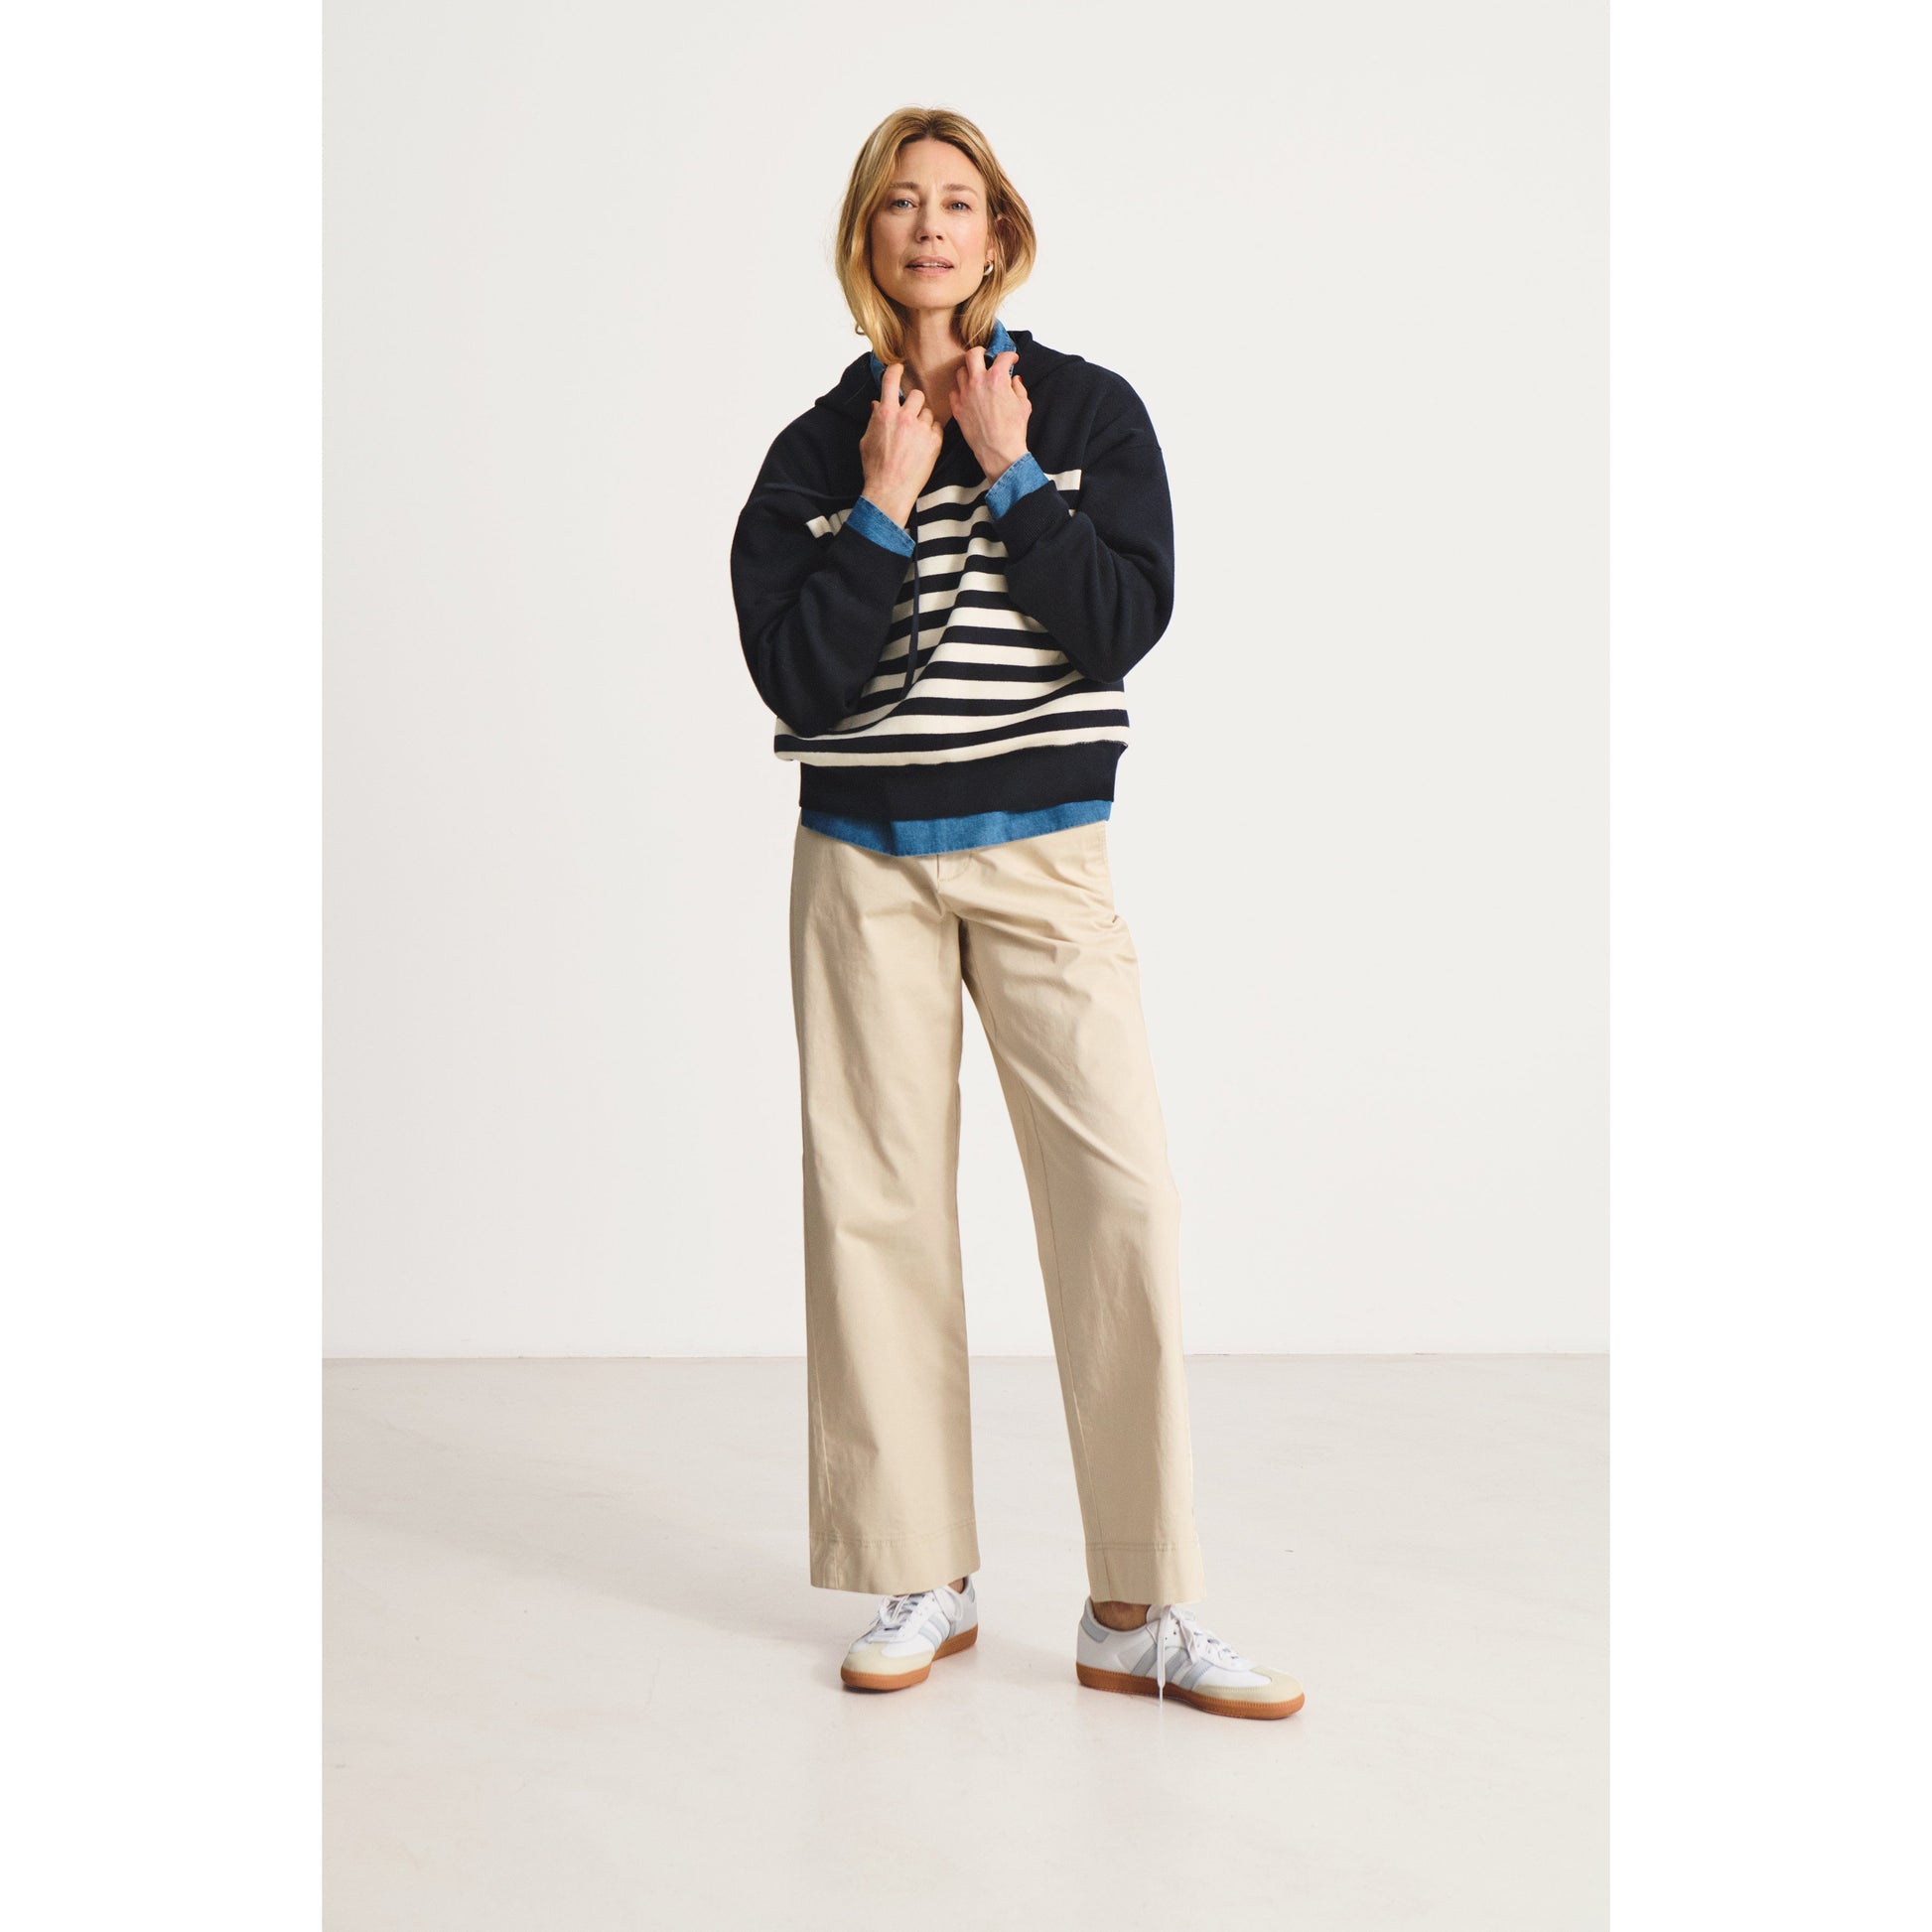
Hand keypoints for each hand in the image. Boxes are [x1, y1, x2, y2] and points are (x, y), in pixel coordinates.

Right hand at [859, 361, 943, 527]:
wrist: (890, 490)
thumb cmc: (875, 467)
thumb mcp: (867, 440)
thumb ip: (874, 419)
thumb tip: (877, 404)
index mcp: (885, 413)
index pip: (891, 380)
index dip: (895, 370)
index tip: (898, 368)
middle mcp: (904, 417)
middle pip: (917, 395)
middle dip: (914, 403)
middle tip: (911, 416)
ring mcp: (921, 429)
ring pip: (928, 411)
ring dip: (924, 419)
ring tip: (916, 436)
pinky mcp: (934, 441)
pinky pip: (937, 427)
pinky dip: (932, 433)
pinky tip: (924, 445)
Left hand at [952, 348, 1030, 484]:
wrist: (999, 452)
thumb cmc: (1014, 430)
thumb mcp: (1024, 405)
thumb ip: (1018, 388)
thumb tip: (1014, 380)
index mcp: (997, 378)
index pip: (1002, 356)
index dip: (1010, 356)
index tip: (1011, 359)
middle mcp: (978, 382)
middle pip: (973, 354)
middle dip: (981, 352)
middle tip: (986, 358)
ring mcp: (965, 395)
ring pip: (961, 372)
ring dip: (969, 372)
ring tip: (976, 378)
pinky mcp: (957, 408)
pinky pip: (954, 392)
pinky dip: (960, 390)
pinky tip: (968, 395)